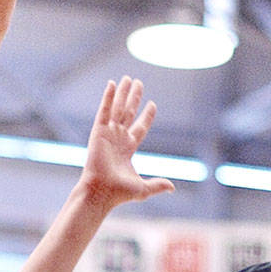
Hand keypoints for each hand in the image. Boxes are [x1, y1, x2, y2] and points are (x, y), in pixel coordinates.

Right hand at [82, 76, 174, 208]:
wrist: (101, 192)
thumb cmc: (119, 193)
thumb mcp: (143, 188)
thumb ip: (157, 184)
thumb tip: (172, 188)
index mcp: (128, 149)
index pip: (140, 127)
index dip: (146, 116)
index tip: (152, 104)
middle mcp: (118, 139)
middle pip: (129, 113)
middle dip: (134, 98)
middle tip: (139, 83)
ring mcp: (108, 134)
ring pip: (118, 108)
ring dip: (123, 93)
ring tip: (128, 78)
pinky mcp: (98, 131)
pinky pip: (104, 110)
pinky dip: (107, 97)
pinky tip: (112, 84)